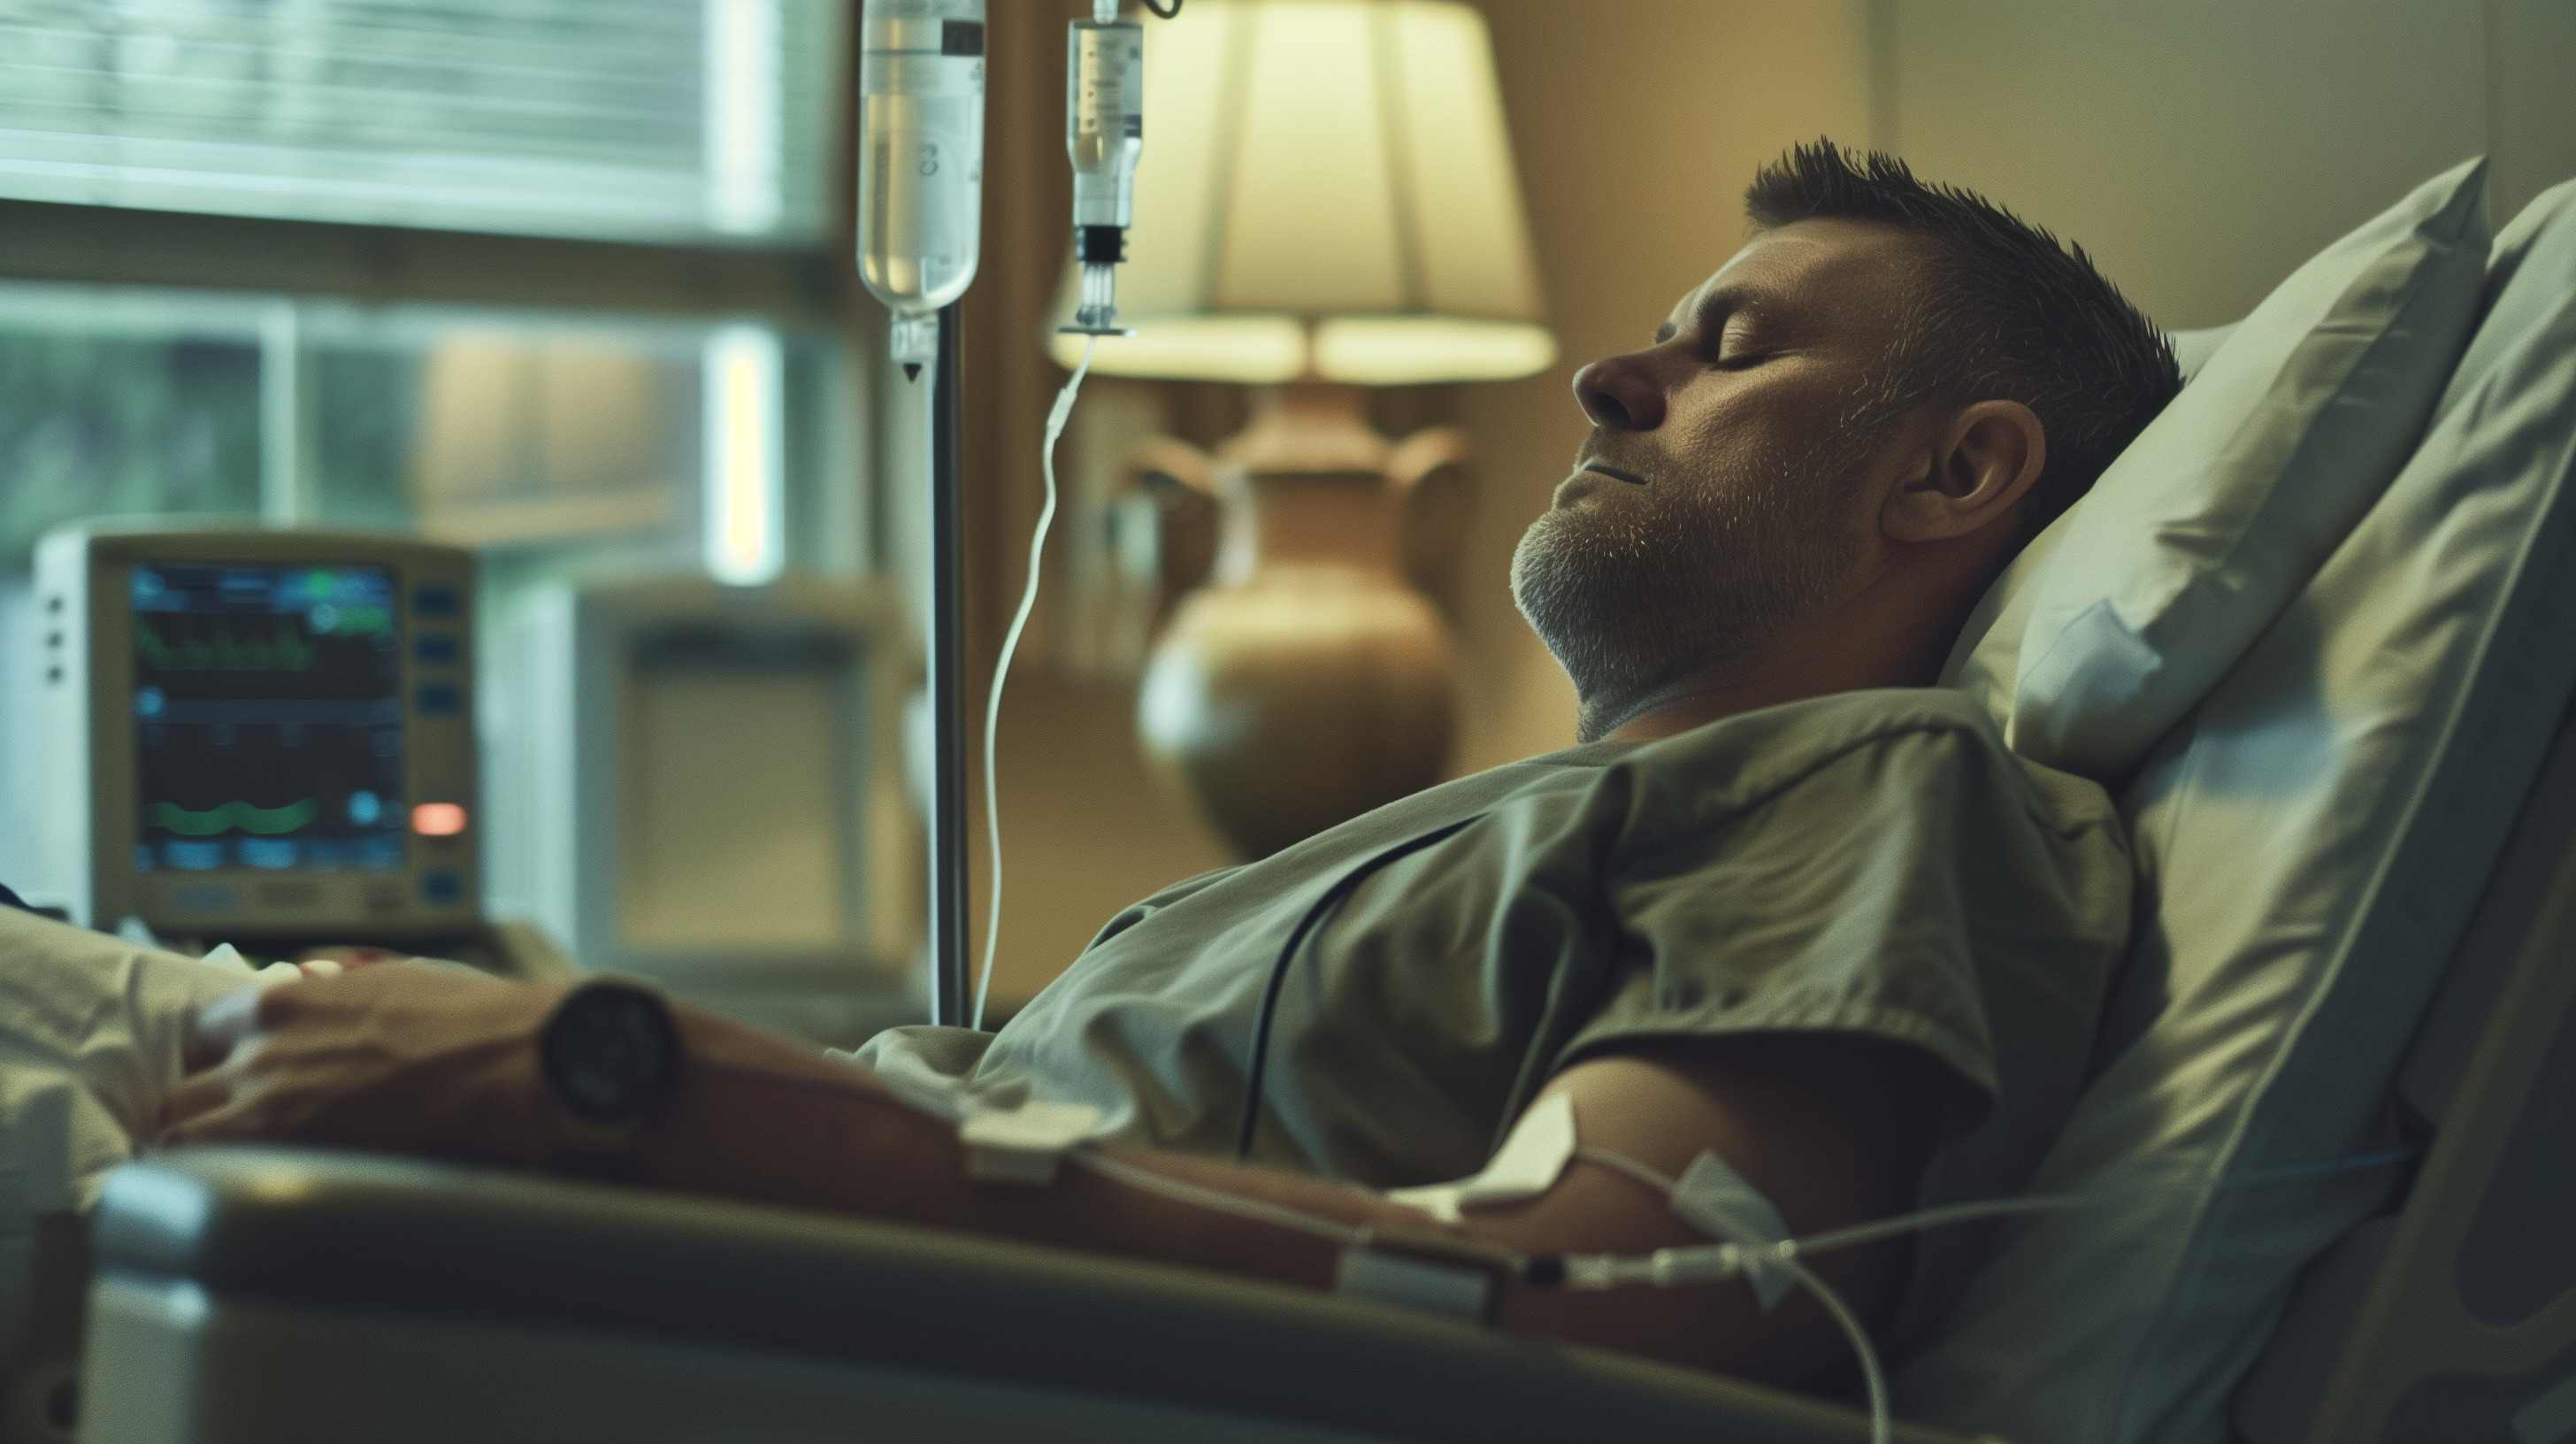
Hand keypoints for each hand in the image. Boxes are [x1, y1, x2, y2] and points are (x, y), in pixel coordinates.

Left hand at [161, 962, 574, 1165]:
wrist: (513, 1057)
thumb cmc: (472, 1015)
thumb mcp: (390, 977)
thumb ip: (333, 995)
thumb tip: (315, 997)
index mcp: (281, 1003)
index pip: (201, 1034)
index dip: (217, 1059)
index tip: (234, 1077)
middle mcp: (260, 1054)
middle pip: (180, 1092)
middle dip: (197, 1108)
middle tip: (225, 1127)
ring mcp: (270, 1110)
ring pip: (182, 1139)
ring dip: (199, 1151)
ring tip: (227, 1168)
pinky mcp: (295, 1160)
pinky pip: (219, 1178)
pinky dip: (221, 1184)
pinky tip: (246, 1192)